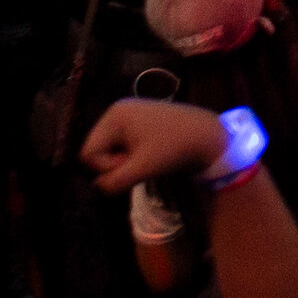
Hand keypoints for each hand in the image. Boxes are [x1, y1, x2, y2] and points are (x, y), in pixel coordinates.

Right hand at [82, 98, 236, 194]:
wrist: (209, 136)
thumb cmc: (174, 149)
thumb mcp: (141, 168)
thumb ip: (113, 181)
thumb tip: (97, 187)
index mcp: (114, 115)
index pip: (88, 152)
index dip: (104, 168)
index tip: (129, 167)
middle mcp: (117, 110)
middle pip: (96, 150)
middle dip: (113, 164)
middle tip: (138, 165)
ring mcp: (129, 115)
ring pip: (109, 150)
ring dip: (122, 163)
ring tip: (144, 162)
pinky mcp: (139, 123)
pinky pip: (121, 146)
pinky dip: (130, 157)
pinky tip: (147, 158)